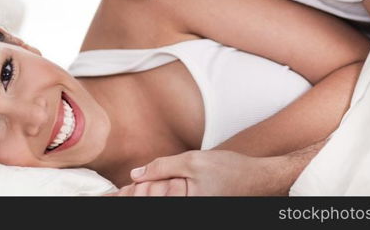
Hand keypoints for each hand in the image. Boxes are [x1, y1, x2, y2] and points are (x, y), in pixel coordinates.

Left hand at [115, 150, 281, 195]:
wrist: (259, 180)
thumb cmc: (231, 170)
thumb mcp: (193, 161)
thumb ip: (163, 167)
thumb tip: (136, 175)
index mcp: (183, 203)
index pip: (146, 200)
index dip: (126, 196)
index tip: (111, 194)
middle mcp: (186, 209)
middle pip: (152, 202)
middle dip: (133, 196)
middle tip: (113, 193)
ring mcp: (192, 209)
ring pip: (161, 201)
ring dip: (145, 196)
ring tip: (125, 192)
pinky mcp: (196, 205)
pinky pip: (173, 201)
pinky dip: (159, 195)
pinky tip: (148, 189)